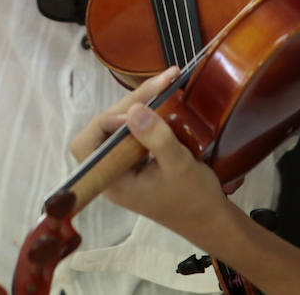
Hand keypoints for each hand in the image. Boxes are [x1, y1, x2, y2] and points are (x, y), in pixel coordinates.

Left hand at [70, 67, 230, 245]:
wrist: (210, 218)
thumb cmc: (194, 198)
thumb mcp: (178, 165)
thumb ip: (156, 138)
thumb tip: (133, 110)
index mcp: (113, 181)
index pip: (89, 144)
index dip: (107, 122)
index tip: (137, 110)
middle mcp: (113, 172)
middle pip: (105, 129)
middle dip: (130, 102)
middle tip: (162, 81)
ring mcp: (125, 165)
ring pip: (120, 126)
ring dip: (140, 103)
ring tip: (165, 82)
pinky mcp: (138, 159)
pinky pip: (134, 131)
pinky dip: (148, 113)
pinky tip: (163, 99)